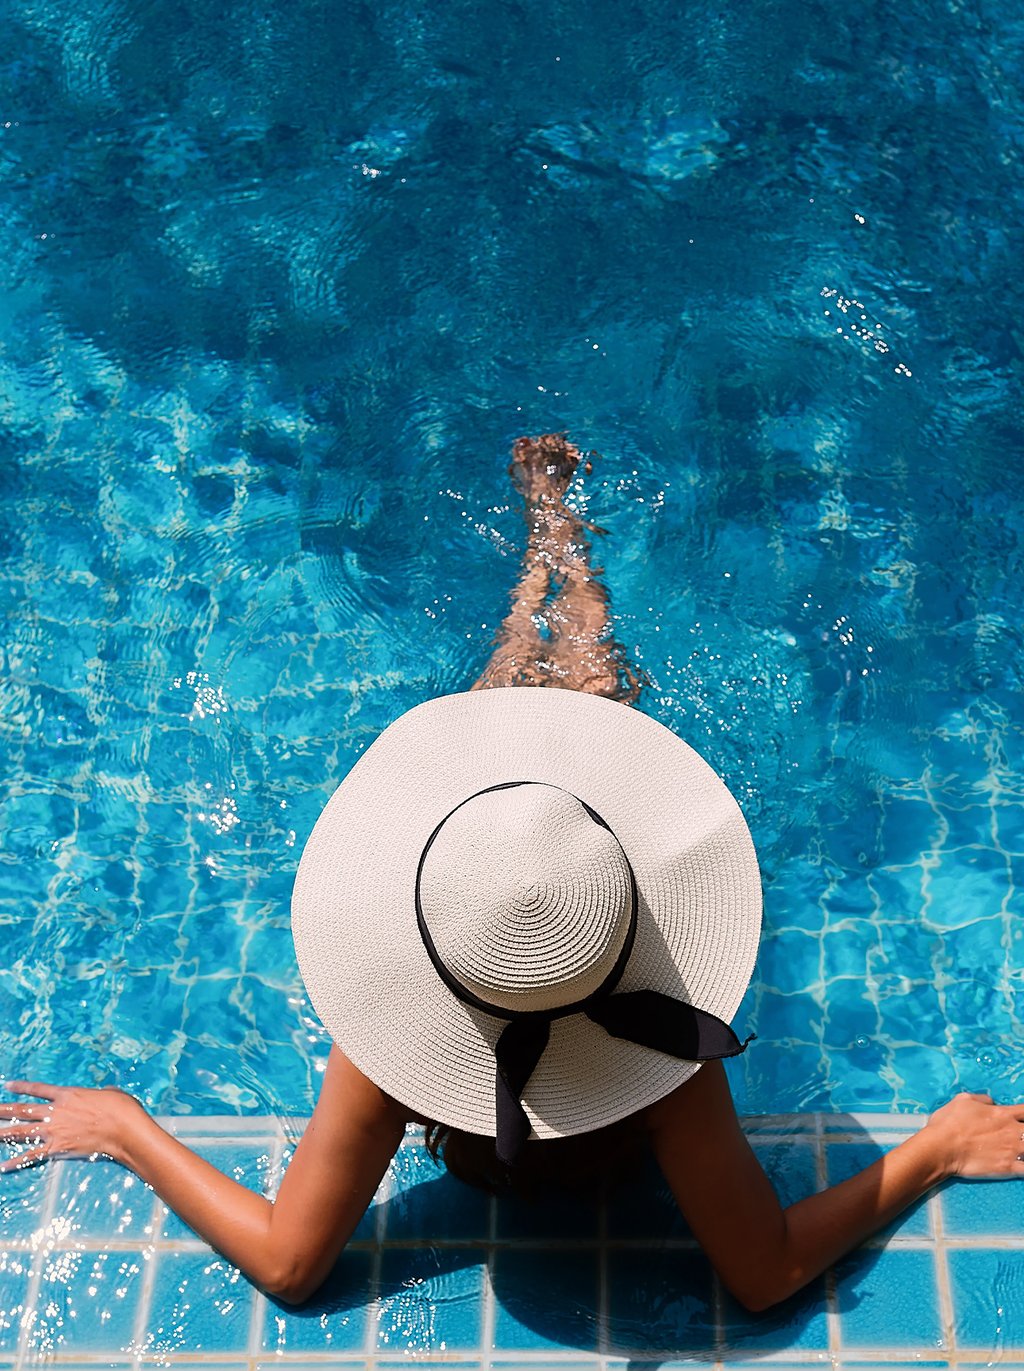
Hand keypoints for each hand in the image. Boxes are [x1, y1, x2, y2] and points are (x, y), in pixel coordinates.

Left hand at [0, 1080, 146, 1170]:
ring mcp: (54, 1130)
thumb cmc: (120, 1107)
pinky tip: (3, 1166)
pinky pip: (32, 1155)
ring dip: (3, 1133)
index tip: (8, 1085)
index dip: (22, 1087)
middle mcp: (56, 1111)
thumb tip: (103, 1094)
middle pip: (23, 1110)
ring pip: (22, 1131)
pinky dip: (17, 1161)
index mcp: (68, 1094)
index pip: (38, 1089)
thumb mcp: (109, 1092)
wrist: (122, 1127)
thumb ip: (98, 1094)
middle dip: (4, 1110)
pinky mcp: (57, 1148)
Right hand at [923, 1091, 1023, 1179]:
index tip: (1021, 1118)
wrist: (942, 1147)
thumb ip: (982, 1099)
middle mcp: (1011, 1131)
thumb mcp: (963, 1100)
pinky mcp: (1008, 1168)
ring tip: (1019, 1150)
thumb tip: (992, 1102)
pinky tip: (1022, 1166)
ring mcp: (1012, 1150)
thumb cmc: (949, 1122)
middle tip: (1019, 1136)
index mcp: (1002, 1113)